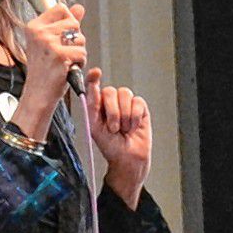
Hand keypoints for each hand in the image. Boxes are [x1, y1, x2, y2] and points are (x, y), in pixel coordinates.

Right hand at [9, 0, 87, 141]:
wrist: (38, 95)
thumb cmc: (44, 71)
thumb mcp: (51, 43)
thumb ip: (65, 23)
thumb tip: (79, 8)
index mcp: (34, 26)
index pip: (61, 8)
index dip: (69, 21)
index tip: (63, 37)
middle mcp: (39, 32)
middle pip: (73, 22)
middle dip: (75, 39)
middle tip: (64, 53)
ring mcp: (48, 43)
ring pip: (80, 38)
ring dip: (79, 51)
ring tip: (66, 62)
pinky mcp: (59, 55)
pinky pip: (82, 52)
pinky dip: (80, 62)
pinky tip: (69, 69)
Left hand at [86, 68, 149, 203]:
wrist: (127, 158)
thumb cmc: (109, 145)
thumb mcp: (94, 126)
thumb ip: (91, 104)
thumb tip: (91, 85)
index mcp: (97, 104)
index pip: (94, 85)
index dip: (94, 78)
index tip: (96, 73)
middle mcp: (111, 101)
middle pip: (111, 91)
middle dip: (112, 111)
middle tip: (113, 128)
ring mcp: (126, 103)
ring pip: (125, 94)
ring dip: (124, 116)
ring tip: (123, 129)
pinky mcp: (140, 107)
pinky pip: (137, 102)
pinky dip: (134, 117)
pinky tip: (132, 127)